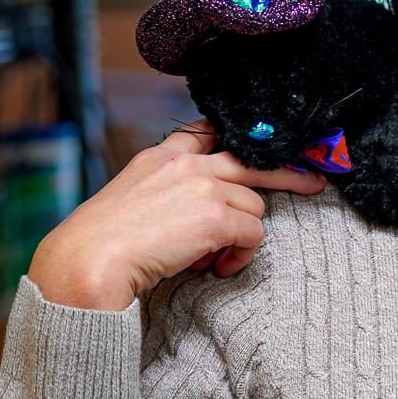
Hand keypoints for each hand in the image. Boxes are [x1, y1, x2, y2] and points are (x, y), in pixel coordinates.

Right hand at [25, 121, 326, 310]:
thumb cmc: (100, 247)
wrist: (85, 265)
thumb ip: (167, 196)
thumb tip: (205, 216)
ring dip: (240, 237)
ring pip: (253, 207)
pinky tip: (217, 267)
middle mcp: (184, 164)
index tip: (263, 149)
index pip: (207, 130)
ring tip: (211, 258)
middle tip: (313, 181)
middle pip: (251, 159)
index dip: (239, 141)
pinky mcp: (215, 216)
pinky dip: (240, 256)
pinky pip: (252, 235)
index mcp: (158, 158)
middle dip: (288, 172)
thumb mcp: (131, 204)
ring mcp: (202, 186)